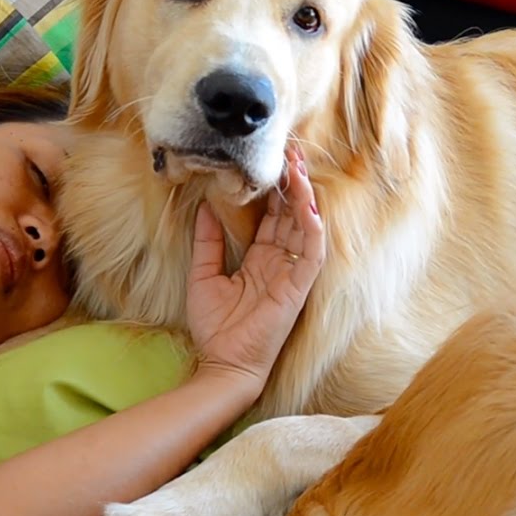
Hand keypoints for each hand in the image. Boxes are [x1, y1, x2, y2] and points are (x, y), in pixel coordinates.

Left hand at [185, 145, 324, 386]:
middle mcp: (279, 263)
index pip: (272, 217)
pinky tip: (307, 206)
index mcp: (260, 259)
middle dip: (292, 184)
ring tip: (298, 168)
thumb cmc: (214, 327)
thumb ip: (208, 241)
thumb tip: (205, 206)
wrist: (222, 363)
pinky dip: (311, 228)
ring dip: (304, 198)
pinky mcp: (298, 288)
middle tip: (290, 152)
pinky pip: (311, 253)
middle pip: (291, 215)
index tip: (270, 162)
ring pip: (305, 227)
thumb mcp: (203, 274)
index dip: (273, 190)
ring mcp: (291, 274)